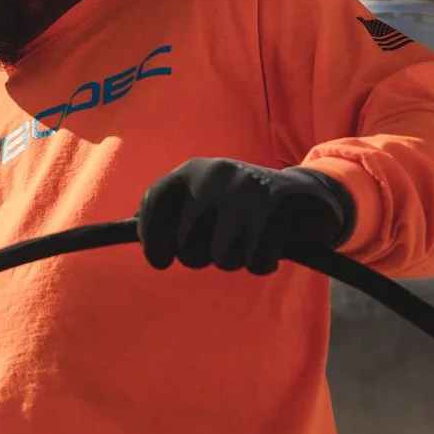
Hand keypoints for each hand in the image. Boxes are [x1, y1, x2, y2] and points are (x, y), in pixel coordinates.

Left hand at [137, 159, 355, 274]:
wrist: (303, 193)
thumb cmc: (240, 204)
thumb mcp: (203, 196)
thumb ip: (170, 210)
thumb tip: (130, 226)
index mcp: (192, 170)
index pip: (155, 204)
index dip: (152, 239)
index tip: (160, 260)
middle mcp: (215, 176)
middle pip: (187, 246)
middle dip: (201, 257)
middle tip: (220, 245)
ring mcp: (245, 192)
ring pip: (221, 258)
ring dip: (234, 261)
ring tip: (245, 242)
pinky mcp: (275, 210)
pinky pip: (254, 262)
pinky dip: (261, 263)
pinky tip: (269, 245)